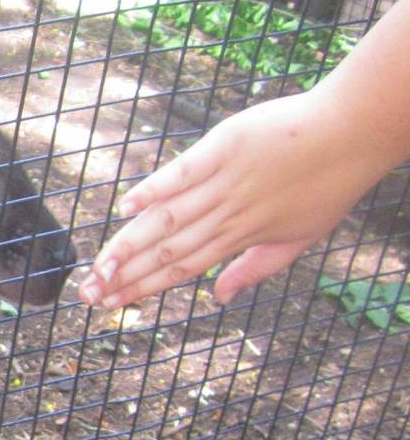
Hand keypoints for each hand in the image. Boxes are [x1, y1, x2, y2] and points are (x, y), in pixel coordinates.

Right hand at [79, 90, 385, 308]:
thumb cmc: (329, 184)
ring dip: (129, 244)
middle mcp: (225, 215)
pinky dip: (154, 189)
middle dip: (122, 275)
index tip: (110, 305)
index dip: (143, 289)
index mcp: (238, 237)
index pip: (181, 270)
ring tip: (97, 265)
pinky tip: (126, 207)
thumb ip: (254, 268)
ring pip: (167, 219)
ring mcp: (222, 182)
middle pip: (165, 250)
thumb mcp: (299, 239)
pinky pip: (182, 173)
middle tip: (87, 295)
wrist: (352, 134)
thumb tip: (218, 297)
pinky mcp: (223, 148)